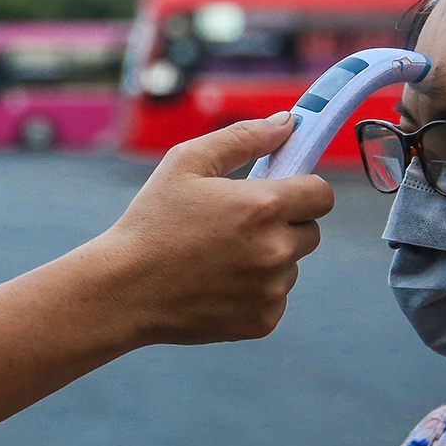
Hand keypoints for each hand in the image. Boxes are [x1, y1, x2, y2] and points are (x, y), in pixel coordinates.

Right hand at [92, 113, 333, 344]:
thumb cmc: (151, 221)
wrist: (123, 290)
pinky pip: (275, 298)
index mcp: (263, 206)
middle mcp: (276, 250)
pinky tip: (217, 284)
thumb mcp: (185, 163)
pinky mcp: (262, 321)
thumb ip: (242, 137)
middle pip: (311, 232)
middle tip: (239, 226)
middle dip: (285, 224)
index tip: (280, 193)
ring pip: (290, 266)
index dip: (303, 190)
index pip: (322, 195)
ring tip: (219, 258)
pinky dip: (255, 291)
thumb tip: (287, 123)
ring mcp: (271, 290)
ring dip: (268, 259)